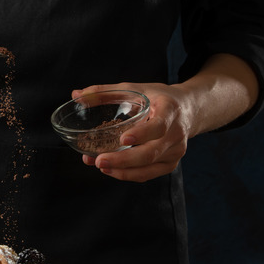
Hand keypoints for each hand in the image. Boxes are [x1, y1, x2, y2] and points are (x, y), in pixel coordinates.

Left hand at [73, 83, 192, 182]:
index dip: (142, 134)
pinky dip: (128, 174)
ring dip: (122, 171)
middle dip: (123, 160)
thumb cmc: (158, 98)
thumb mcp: (136, 89)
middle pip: (151, 153)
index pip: (159, 126)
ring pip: (148, 168)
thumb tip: (75, 94)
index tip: (124, 138)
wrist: (188, 110)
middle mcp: (176, 134)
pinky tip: (110, 169)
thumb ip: (105, 92)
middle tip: (99, 160)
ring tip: (99, 165)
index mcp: (170, 110)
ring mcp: (175, 152)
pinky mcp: (170, 164)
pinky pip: (148, 174)